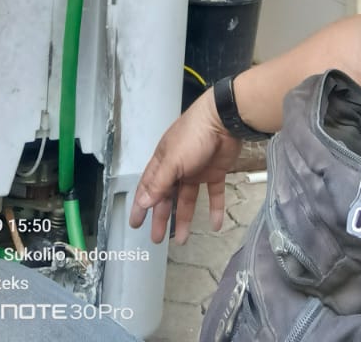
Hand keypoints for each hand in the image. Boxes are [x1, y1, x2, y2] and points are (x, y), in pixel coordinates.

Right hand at [129, 90, 242, 243]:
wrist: (225, 120)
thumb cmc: (194, 136)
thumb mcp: (173, 160)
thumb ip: (159, 183)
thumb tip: (143, 202)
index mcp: (164, 161)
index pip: (148, 186)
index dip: (140, 204)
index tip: (135, 223)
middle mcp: (178, 167)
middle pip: (167, 196)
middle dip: (161, 216)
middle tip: (157, 238)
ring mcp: (197, 170)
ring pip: (188, 198)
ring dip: (184, 218)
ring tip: (181, 240)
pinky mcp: (216, 171)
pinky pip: (214, 194)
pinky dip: (214, 209)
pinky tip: (215, 225)